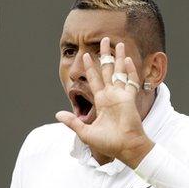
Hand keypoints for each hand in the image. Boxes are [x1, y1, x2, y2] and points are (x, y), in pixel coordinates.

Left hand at [55, 38, 153, 167]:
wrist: (125, 148)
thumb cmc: (108, 143)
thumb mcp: (86, 133)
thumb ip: (73, 122)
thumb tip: (57, 114)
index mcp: (102, 102)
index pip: (94, 79)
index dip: (90, 67)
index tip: (87, 54)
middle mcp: (112, 96)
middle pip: (108, 70)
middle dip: (105, 55)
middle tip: (105, 40)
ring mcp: (122, 95)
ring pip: (120, 71)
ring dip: (118, 57)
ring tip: (118, 43)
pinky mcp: (130, 98)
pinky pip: (131, 81)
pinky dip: (129, 70)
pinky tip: (127, 58)